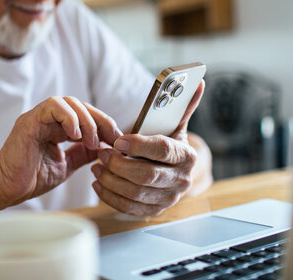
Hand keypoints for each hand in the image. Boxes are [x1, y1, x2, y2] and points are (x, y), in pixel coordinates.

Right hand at [0, 96, 121, 205]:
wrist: (6, 189)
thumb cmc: (30, 179)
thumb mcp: (66, 165)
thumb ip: (82, 154)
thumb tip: (104, 148)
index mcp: (55, 127)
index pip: (85, 115)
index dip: (104, 124)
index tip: (117, 140)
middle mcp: (47, 119)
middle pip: (80, 105)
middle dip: (101, 120)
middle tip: (112, 138)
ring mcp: (37, 117)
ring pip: (69, 102)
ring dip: (86, 120)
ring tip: (92, 141)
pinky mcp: (30, 121)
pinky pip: (53, 106)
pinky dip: (69, 117)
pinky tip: (75, 135)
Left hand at [91, 81, 204, 215]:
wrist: (175, 173)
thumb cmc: (167, 145)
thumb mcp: (174, 126)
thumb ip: (180, 105)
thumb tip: (196, 81)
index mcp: (186, 156)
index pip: (162, 150)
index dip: (138, 145)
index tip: (118, 140)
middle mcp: (181, 180)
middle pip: (146, 175)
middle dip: (119, 164)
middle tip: (102, 154)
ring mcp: (169, 198)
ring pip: (135, 193)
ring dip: (111, 180)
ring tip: (96, 167)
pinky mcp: (155, 211)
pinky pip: (130, 209)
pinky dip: (110, 197)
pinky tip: (99, 184)